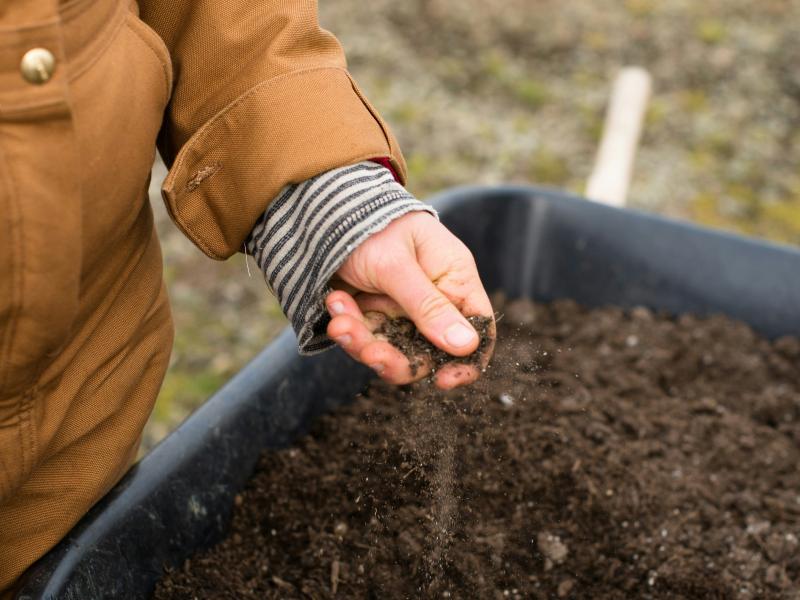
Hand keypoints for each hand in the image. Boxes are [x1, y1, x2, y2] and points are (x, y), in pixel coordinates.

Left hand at [325, 212, 494, 389]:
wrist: (325, 210)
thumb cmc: (372, 225)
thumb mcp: (398, 265)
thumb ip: (428, 306)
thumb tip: (467, 347)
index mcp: (454, 279)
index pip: (478, 328)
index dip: (467, 361)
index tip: (444, 381)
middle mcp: (432, 299)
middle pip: (429, 351)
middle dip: (396, 358)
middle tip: (369, 352)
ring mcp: (401, 309)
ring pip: (392, 350)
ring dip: (363, 342)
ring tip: (339, 321)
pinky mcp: (373, 313)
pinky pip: (365, 337)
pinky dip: (347, 325)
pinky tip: (335, 300)